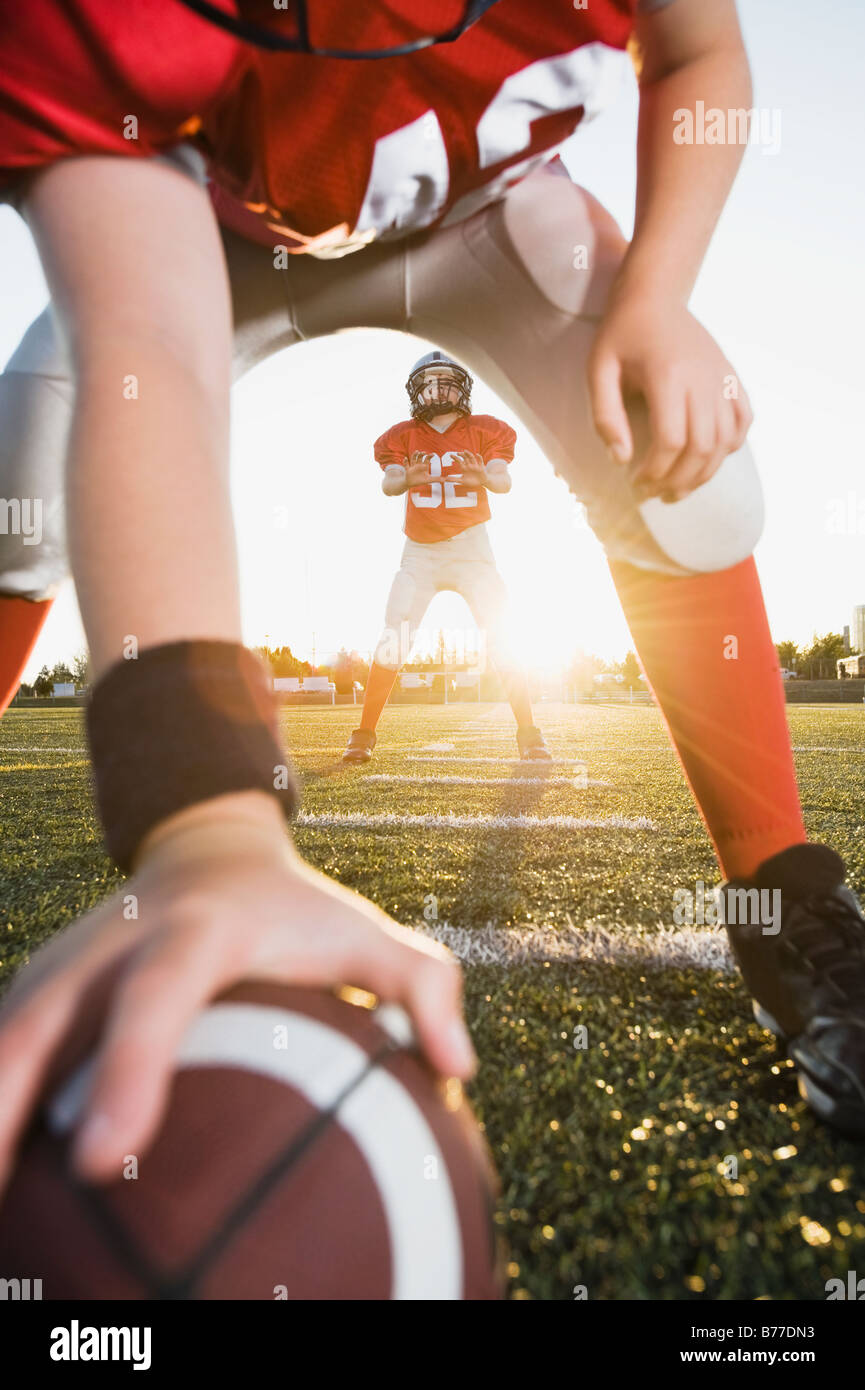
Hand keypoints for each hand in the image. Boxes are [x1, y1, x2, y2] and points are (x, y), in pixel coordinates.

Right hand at [0, 793, 474, 1192]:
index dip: (127, 1072)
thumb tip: (458, 1066)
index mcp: (194, 935)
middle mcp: (111, 947)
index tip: (107, 1158)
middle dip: (6, 1104)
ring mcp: (62, 965)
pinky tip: (2, 1175)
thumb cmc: (297, 911)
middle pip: (36, 1023)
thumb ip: (421, 983)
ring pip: (1, 1037)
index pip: (155, 998)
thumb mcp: (365, 932)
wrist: (210, 852)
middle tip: (3, 1195)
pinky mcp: (36, 986)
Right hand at [403, 451, 434, 486]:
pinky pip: (406, 465)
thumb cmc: (420, 481)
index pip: (427, 459)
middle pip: (420, 457)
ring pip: (413, 459)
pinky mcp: (407, 470)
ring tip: (417, 451)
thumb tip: (445, 480)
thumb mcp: (429, 480)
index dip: (429, 456)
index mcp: (423, 466)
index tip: (432, 454)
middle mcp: (418, 464)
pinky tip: (405, 458)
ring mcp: (412, 466)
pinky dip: (405, 461)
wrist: (411, 484)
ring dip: (414, 455)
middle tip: (424, 452)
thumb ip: (436, 479)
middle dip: (422, 454)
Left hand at [450, 451, 486, 488]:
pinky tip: (476, 454)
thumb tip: (446, 479)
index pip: (459, 461)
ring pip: (471, 457)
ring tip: (465, 451)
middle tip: (457, 453)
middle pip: (465, 458)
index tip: (450, 455)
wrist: (481, 483)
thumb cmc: (471, 481)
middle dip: (461, 455)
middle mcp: (469, 465)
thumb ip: (454, 479)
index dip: (455, 458)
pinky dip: (479, 457)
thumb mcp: (462, 481)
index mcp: (464, 467)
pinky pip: (480, 460)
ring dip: (468, 454)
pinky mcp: (480, 467)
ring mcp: (475, 465)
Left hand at [588, 292, 752, 501]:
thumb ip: (606, 417)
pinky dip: (730, 446)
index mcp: (668, 376)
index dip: (654, 472)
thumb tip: (621, 460)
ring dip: (703, 473)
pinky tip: (708, 460)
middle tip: (655, 494)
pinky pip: (743, 420)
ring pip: (725, 441)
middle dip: (678, 481)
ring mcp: (721, 378)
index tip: (635, 483)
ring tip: (678, 489)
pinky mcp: (730, 377)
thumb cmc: (621, 336)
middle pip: (701, 448)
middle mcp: (702, 379)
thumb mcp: (599, 371)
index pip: (670, 441)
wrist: (655, 297)